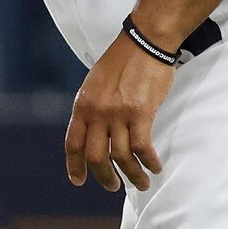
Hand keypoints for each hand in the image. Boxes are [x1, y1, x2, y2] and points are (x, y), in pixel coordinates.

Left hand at [66, 31, 175, 191]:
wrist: (144, 41)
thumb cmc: (123, 61)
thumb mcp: (95, 84)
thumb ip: (93, 108)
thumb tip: (95, 132)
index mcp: (82, 105)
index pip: (72, 144)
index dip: (74, 166)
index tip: (78, 181)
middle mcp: (96, 112)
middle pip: (96, 157)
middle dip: (105, 177)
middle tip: (113, 187)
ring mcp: (118, 114)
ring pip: (121, 157)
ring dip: (132, 175)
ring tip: (141, 183)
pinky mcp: (141, 113)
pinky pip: (142, 148)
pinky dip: (149, 162)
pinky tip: (155, 167)